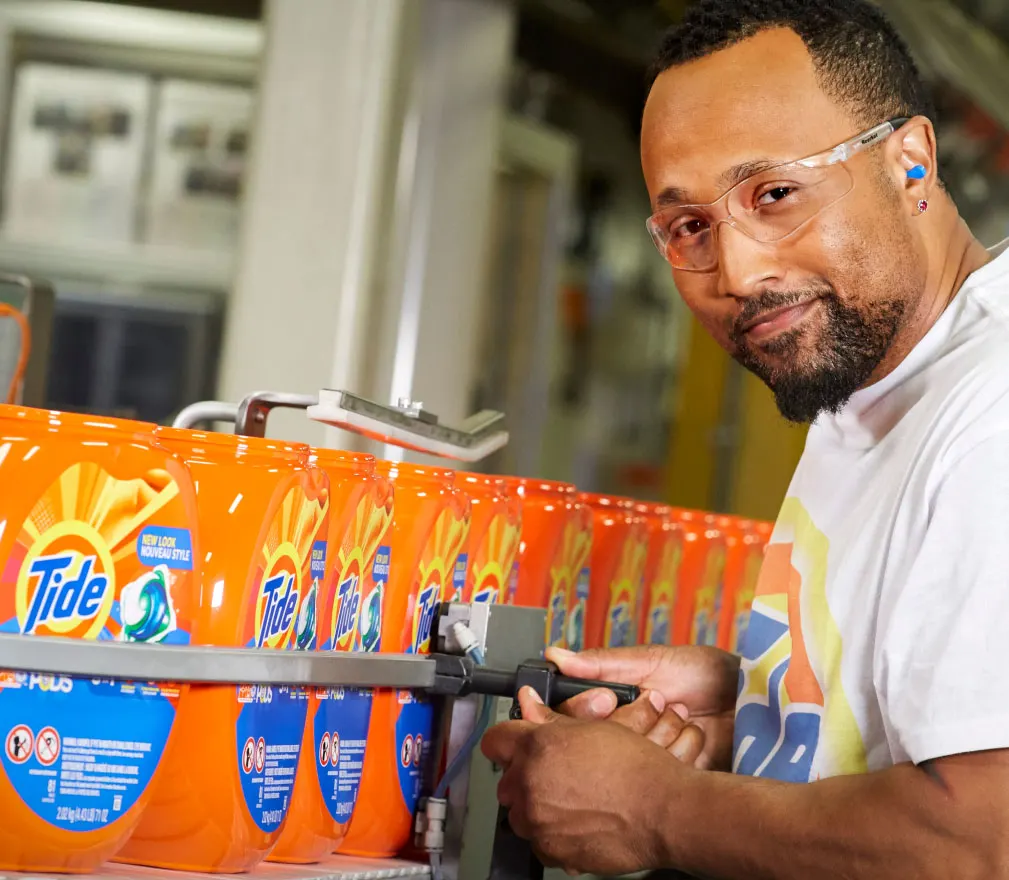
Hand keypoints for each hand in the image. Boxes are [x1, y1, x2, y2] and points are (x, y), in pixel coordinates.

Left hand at [481, 686, 686, 875]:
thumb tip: (529, 701)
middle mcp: (530, 784)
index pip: (495, 740)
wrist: (665, 811)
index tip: (515, 743)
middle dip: (525, 776)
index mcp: (536, 747)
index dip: (508, 739)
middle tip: (555, 773)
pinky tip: (578, 820)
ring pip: (521, 813)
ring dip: (538, 806)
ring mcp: (538, 821)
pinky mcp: (551, 851)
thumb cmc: (637, 769)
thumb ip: (549, 717)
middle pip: (507, 779)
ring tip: (572, 798)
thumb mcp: (592, 729)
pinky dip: (552, 833)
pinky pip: (539, 841)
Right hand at [547, 644, 738, 770]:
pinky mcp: (671, 782)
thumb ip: (603, 663)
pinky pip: (659, 778)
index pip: (573, 718)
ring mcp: (646, 762)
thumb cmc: (704, 674)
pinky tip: (694, 736)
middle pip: (594, 746)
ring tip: (681, 713)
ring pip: (627, 762)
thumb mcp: (652, 661)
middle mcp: (622, 738)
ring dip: (657, 735)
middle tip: (652, 702)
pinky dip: (678, 755)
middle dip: (623, 724)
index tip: (605, 700)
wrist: (751, 700)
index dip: (584, 710)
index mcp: (611, 708)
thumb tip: (556, 656)